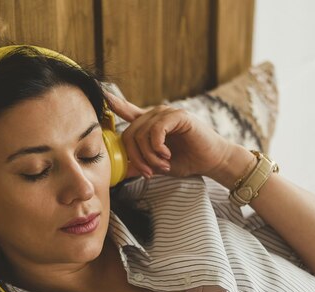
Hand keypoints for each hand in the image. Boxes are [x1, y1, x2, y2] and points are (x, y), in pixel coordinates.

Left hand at [106, 93, 229, 178]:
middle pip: (129, 134)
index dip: (115, 104)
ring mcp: (166, 113)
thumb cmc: (187, 161)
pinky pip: (156, 130)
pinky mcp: (178, 116)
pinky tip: (166, 154)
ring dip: (149, 156)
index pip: (128, 111)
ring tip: (162, 165)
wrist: (211, 161)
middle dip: (136, 157)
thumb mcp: (157, 165)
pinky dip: (157, 147)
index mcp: (149, 124)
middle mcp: (155, 115)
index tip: (103, 96)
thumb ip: (140, 164)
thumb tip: (120, 172)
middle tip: (149, 172)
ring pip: (141, 134)